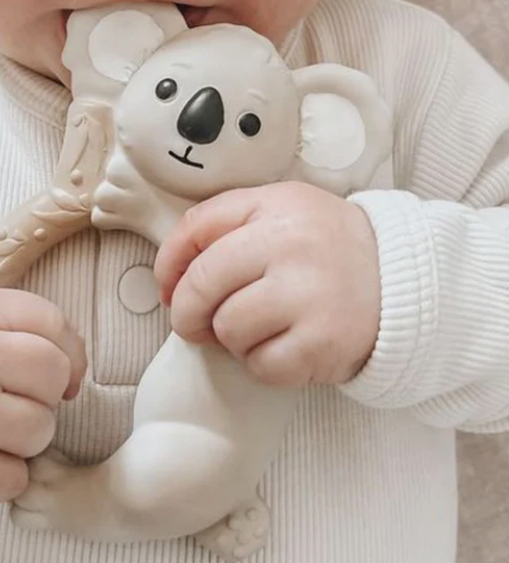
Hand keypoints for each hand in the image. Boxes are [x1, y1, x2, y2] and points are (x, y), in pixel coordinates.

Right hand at [0, 289, 86, 501]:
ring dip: (24, 433)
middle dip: (44, 390)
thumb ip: (12, 317)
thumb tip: (73, 358)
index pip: (52, 323)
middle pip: (54, 374)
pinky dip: (4, 473)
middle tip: (15, 395)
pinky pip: (18, 477)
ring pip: (43, 428)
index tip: (60, 367)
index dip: (67, 349)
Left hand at [154, 182, 380, 387]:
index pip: (196, 228)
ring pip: (228, 328)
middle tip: (195, 322)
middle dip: (187, 310)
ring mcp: (307, 294)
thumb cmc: (328, 246)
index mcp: (274, 205)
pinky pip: (260, 365)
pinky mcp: (321, 343)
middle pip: (202, 284)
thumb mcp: (282, 209)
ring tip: (262, 326)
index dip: (169, 263)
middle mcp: (289, 245)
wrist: (402, 278)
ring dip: (233, 337)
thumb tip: (171, 273)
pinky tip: (285, 344)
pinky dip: (263, 363)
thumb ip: (228, 223)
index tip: (167, 284)